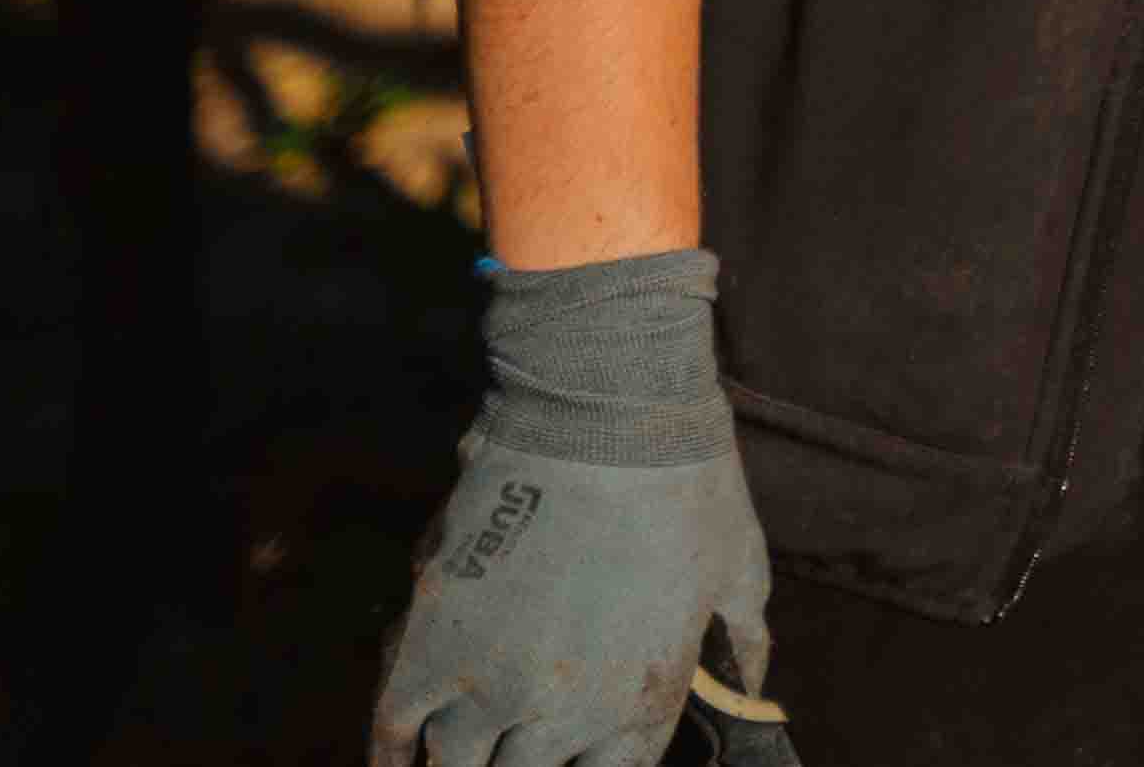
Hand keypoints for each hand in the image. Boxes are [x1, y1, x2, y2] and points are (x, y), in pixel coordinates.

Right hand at [374, 248, 775, 766]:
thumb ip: (746, 644)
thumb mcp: (741, 569)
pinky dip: (390, 753)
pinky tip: (400, 756)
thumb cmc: (688, 482)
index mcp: (641, 704)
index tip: (576, 756)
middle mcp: (562, 715)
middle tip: (520, 747)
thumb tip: (754, 687)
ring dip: (457, 765)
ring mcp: (488, 686)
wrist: (607, 411)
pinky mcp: (426, 647)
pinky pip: (390, 731)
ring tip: (464, 754)